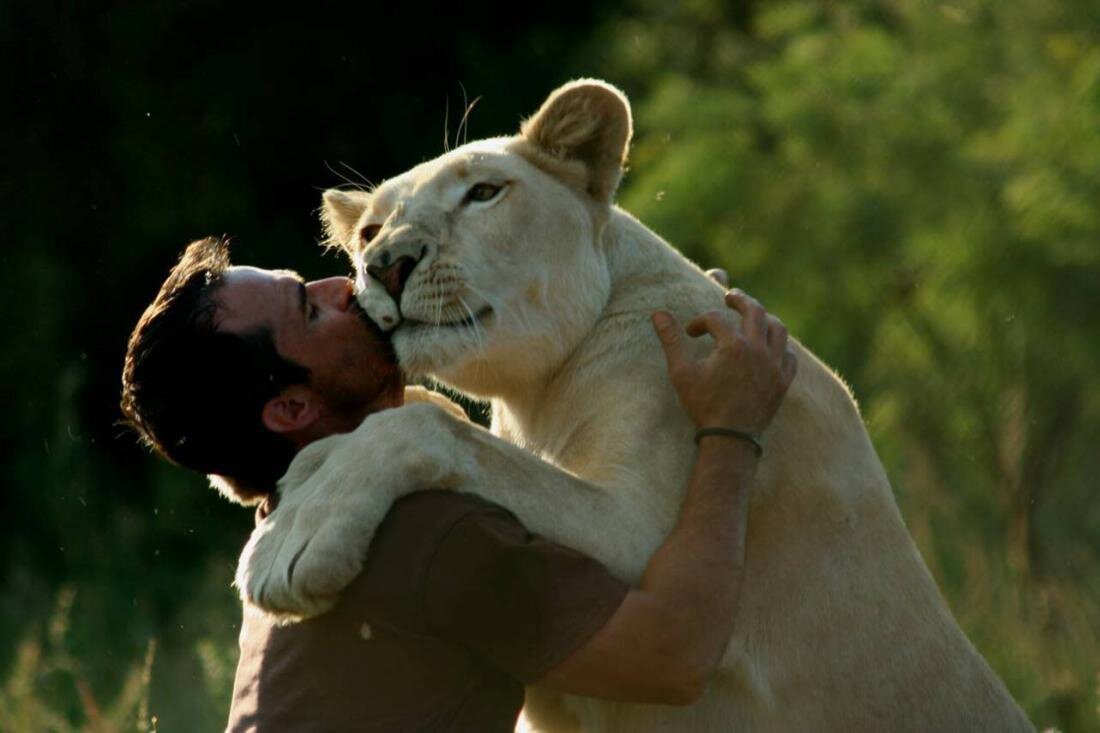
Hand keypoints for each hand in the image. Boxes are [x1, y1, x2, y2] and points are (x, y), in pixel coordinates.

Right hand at [651, 290, 797, 434]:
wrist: (730, 439)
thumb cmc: (703, 405)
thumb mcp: (681, 372)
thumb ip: (671, 340)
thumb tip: (658, 314)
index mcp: (733, 345)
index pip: (715, 319)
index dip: (699, 322)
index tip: (690, 333)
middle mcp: (758, 350)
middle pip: (754, 310)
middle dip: (740, 300)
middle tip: (730, 297)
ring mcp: (774, 365)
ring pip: (778, 329)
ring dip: (765, 318)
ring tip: (754, 316)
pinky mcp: (783, 380)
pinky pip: (788, 354)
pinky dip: (779, 345)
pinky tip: (769, 346)